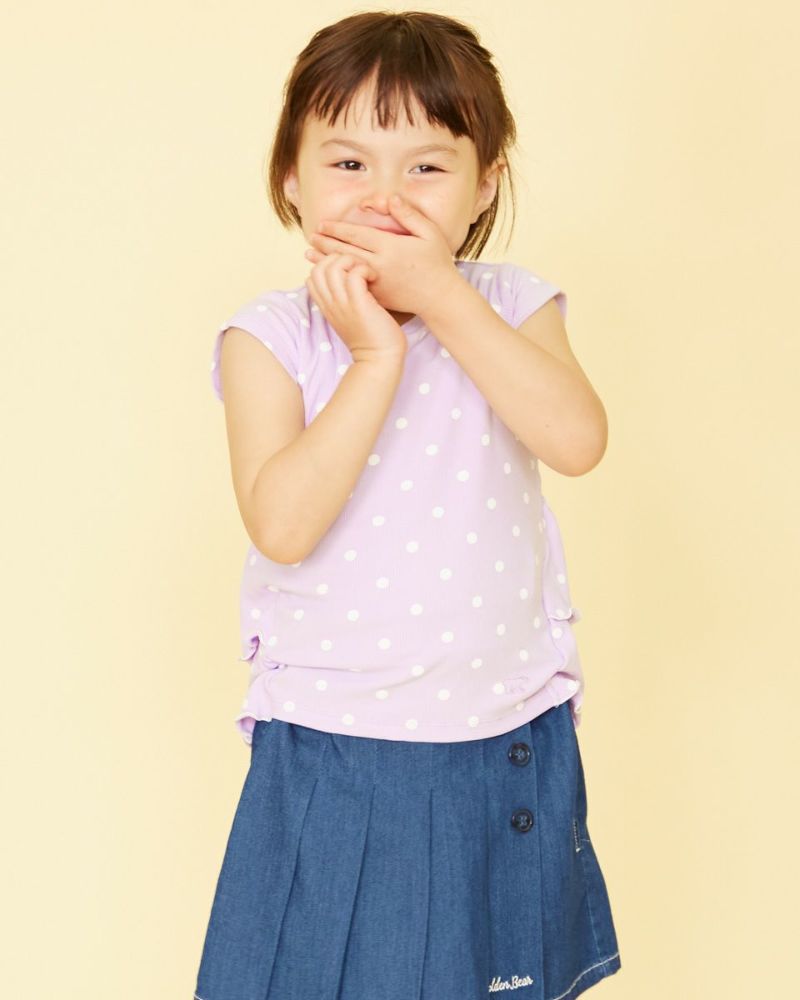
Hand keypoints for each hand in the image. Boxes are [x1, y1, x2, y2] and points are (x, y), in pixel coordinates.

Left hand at [305, 194, 460, 316]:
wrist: (439, 298)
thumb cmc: (437, 263)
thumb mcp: (429, 233)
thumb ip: (408, 215)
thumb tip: (388, 198)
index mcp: (390, 247)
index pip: (356, 235)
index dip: (336, 228)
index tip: (322, 224)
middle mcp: (380, 266)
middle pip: (345, 251)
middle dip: (326, 242)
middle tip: (311, 235)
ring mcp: (376, 283)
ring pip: (344, 269)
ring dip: (325, 260)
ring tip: (309, 253)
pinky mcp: (377, 296)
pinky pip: (350, 284)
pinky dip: (336, 277)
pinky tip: (326, 273)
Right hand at [305, 251, 407, 363]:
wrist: (379, 359)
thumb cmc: (371, 336)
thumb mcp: (350, 316)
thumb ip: (344, 299)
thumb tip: (351, 280)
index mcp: (327, 306)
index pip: (312, 276)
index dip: (328, 266)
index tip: (348, 273)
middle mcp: (330, 303)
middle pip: (318, 267)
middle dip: (338, 259)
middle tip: (358, 268)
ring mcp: (342, 303)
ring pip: (333, 267)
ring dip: (352, 261)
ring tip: (366, 272)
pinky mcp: (358, 304)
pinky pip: (354, 274)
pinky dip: (364, 269)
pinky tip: (374, 278)